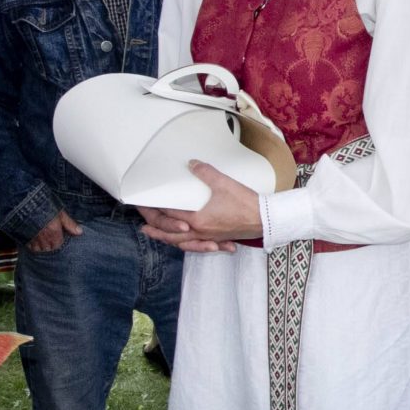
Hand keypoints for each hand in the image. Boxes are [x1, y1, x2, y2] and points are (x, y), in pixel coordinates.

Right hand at [26, 210, 82, 252]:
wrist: (26, 201)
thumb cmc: (45, 205)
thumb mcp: (60, 213)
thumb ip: (69, 224)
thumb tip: (80, 232)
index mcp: (54, 232)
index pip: (58, 245)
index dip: (58, 243)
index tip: (58, 238)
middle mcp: (44, 237)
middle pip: (48, 249)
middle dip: (50, 246)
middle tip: (50, 240)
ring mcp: (33, 237)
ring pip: (38, 249)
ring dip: (40, 247)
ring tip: (42, 242)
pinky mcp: (24, 236)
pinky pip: (28, 246)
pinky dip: (31, 245)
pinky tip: (33, 241)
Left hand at [139, 161, 263, 250]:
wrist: (266, 220)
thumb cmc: (246, 204)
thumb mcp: (224, 184)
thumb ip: (206, 173)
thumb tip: (192, 164)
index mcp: (197, 220)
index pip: (169, 215)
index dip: (155, 210)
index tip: (145, 206)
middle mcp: (200, 232)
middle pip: (171, 234)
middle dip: (156, 231)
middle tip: (143, 227)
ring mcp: (209, 238)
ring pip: (182, 243)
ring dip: (168, 240)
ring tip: (159, 237)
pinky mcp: (218, 239)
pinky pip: (197, 245)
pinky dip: (188, 245)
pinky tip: (186, 243)